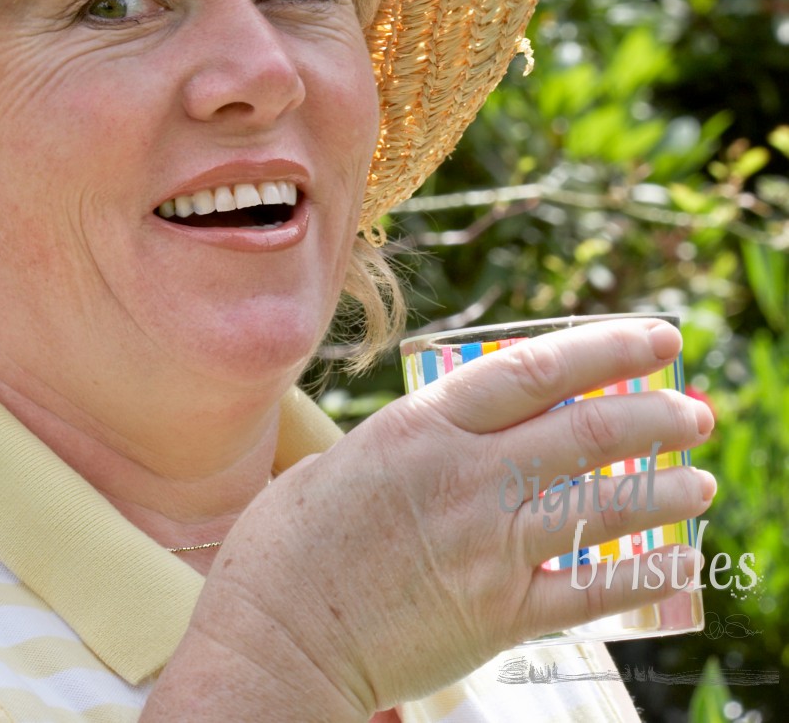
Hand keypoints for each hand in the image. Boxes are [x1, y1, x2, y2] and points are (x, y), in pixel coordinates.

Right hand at [187, 318, 713, 716]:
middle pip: (586, 431)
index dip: (607, 347)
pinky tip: (679, 562)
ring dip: (664, 489)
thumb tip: (448, 431)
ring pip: (603, 505)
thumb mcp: (346, 459)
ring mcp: (488, 547)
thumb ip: (409, 440)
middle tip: (695, 410)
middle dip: (655, 414)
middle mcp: (466, 477)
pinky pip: (591, 592)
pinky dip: (644, 575)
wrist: (277, 641)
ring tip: (702, 480)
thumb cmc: (289, 546)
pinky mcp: (498, 616)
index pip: (537, 369)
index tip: (656, 338)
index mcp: (425, 426)